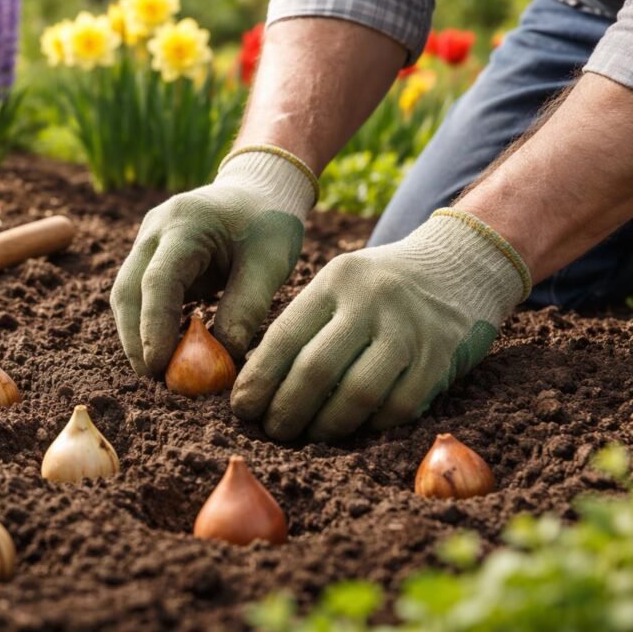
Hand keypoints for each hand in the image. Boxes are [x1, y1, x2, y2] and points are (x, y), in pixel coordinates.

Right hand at [110, 147, 317, 375]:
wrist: (258, 189)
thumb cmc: (269, 222)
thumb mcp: (270, 263)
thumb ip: (246, 308)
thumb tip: (222, 360)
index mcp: (185, 224)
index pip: (158, 281)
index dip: (154, 327)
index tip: (159, 367)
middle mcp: (155, 230)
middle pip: (128, 291)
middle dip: (135, 339)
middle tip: (154, 379)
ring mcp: (146, 240)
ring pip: (125, 294)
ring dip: (136, 335)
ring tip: (159, 372)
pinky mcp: (149, 255)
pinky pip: (137, 294)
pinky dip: (146, 323)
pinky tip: (165, 349)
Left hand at [231, 209, 530, 440]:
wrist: (459, 265)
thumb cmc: (377, 288)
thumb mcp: (338, 286)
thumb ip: (302, 326)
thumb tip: (254, 384)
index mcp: (336, 280)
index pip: (285, 336)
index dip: (259, 379)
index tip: (242, 408)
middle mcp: (372, 300)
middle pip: (317, 368)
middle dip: (287, 409)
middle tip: (272, 431)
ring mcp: (410, 329)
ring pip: (358, 393)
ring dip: (326, 425)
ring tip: (308, 436)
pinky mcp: (440, 357)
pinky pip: (398, 406)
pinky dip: (369, 426)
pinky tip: (352, 429)